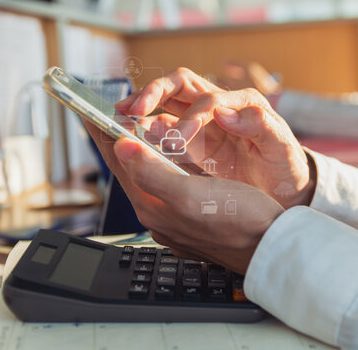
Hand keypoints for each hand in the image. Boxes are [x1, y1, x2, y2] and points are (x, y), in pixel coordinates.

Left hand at [85, 122, 283, 273]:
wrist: (268, 247)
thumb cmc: (239, 222)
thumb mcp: (192, 195)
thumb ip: (153, 173)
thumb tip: (121, 147)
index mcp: (154, 205)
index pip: (120, 162)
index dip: (104, 133)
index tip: (89, 110)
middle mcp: (159, 212)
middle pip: (130, 170)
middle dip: (118, 141)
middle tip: (109, 116)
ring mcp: (174, 216)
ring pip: (148, 176)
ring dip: (138, 152)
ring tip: (131, 131)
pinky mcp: (191, 216)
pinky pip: (167, 184)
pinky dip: (160, 165)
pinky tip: (166, 158)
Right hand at [116, 67, 314, 208]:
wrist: (286, 192)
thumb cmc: (285, 168)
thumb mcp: (281, 147)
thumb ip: (259, 126)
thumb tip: (225, 112)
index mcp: (242, 104)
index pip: (207, 98)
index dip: (190, 117)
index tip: (179, 139)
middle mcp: (220, 110)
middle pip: (180, 86)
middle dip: (153, 93)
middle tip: (132, 109)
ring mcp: (205, 126)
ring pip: (167, 105)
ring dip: (143, 107)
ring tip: (121, 117)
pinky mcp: (194, 144)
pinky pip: (165, 130)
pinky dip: (147, 131)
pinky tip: (133, 138)